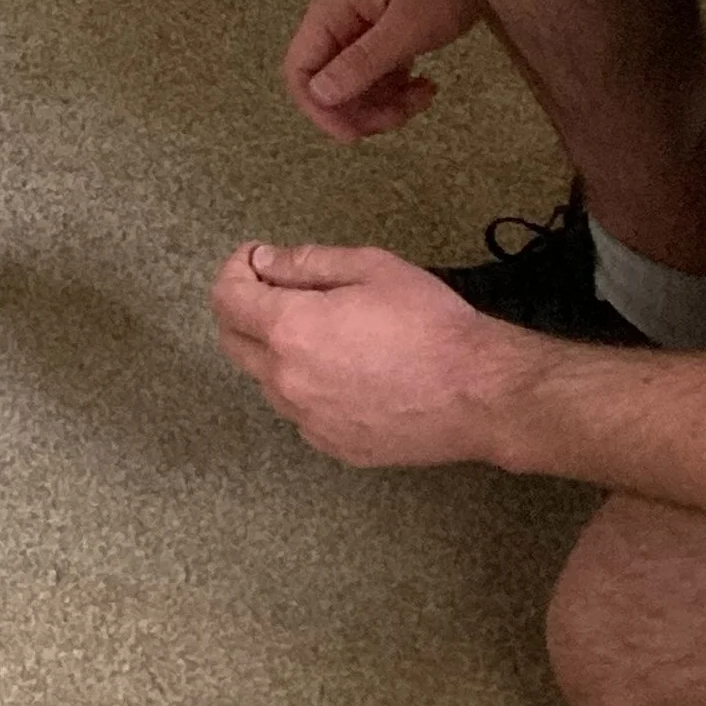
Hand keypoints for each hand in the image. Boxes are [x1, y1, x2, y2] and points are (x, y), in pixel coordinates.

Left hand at [211, 241, 533, 468]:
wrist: (478, 393)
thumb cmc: (428, 322)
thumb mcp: (369, 268)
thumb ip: (306, 263)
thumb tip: (264, 263)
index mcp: (290, 331)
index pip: (227, 299)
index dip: (235, 269)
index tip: (256, 257)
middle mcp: (287, 382)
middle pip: (233, 341)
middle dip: (243, 307)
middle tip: (275, 286)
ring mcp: (308, 421)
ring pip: (264, 379)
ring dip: (272, 348)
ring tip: (316, 327)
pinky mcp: (334, 447)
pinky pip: (298, 411)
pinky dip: (302, 385)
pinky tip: (340, 368)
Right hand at [283, 0, 478, 140]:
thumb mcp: (408, 26)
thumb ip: (362, 62)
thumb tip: (319, 95)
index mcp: (331, 7)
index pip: (300, 69)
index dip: (320, 109)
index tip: (357, 135)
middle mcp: (336, 13)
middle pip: (327, 79)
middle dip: (362, 108)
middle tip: (406, 115)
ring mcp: (358, 18)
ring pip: (354, 79)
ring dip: (385, 100)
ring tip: (426, 96)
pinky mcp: (381, 23)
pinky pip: (375, 67)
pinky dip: (396, 85)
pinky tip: (426, 85)